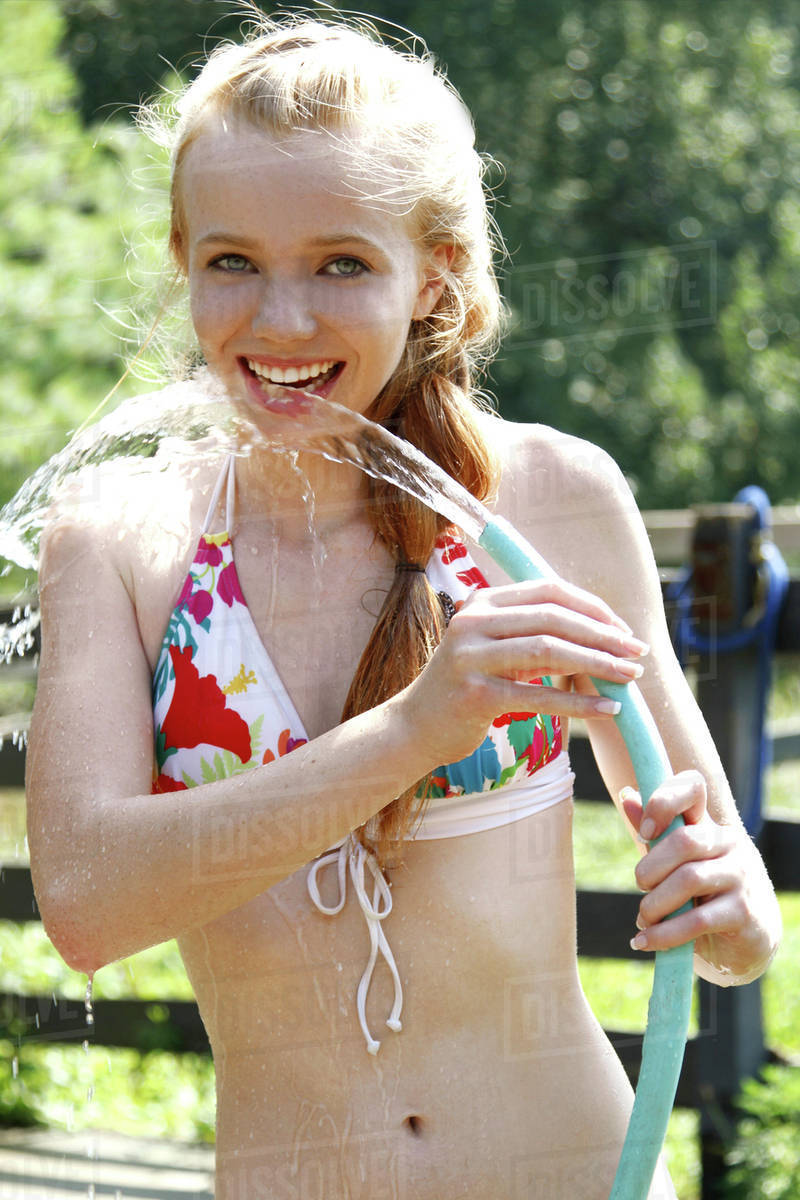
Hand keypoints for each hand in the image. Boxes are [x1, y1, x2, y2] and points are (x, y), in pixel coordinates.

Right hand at [401, 576, 648, 766]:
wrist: (414, 727)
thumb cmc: (464, 688)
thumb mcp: (494, 650)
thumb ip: (534, 636)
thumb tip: (600, 636)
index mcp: (482, 603)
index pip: (548, 590)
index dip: (592, 607)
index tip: (623, 629)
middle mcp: (473, 622)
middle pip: (553, 618)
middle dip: (603, 635)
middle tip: (637, 653)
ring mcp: (470, 657)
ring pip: (549, 651)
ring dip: (598, 664)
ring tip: (629, 678)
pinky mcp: (474, 694)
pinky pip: (538, 696)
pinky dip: (578, 703)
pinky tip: (606, 709)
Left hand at [622, 772, 780, 981]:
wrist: (748, 937)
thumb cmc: (704, 891)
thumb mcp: (676, 861)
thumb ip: (653, 831)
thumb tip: (626, 795)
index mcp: (709, 824)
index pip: (692, 787)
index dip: (663, 801)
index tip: (645, 831)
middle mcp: (730, 843)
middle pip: (684, 840)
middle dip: (650, 867)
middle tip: (641, 886)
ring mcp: (741, 876)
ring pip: (689, 879)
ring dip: (655, 904)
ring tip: (643, 919)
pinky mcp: (744, 912)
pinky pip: (696, 921)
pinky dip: (664, 934)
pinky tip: (645, 941)